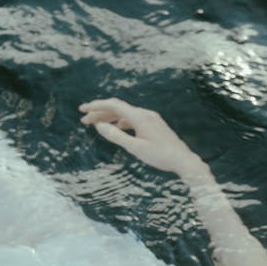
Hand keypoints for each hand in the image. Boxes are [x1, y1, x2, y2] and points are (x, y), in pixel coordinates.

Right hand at [79, 98, 200, 176]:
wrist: (184, 160)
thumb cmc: (160, 156)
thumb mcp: (135, 148)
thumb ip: (116, 136)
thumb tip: (99, 126)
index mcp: (139, 117)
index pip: (113, 105)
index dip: (96, 106)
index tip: (82, 110)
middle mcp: (145, 114)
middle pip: (117, 108)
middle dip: (100, 113)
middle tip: (84, 120)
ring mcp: (150, 118)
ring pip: (125, 114)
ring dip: (110, 118)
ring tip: (97, 125)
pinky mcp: (154, 124)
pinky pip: (133, 119)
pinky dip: (121, 122)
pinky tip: (116, 128)